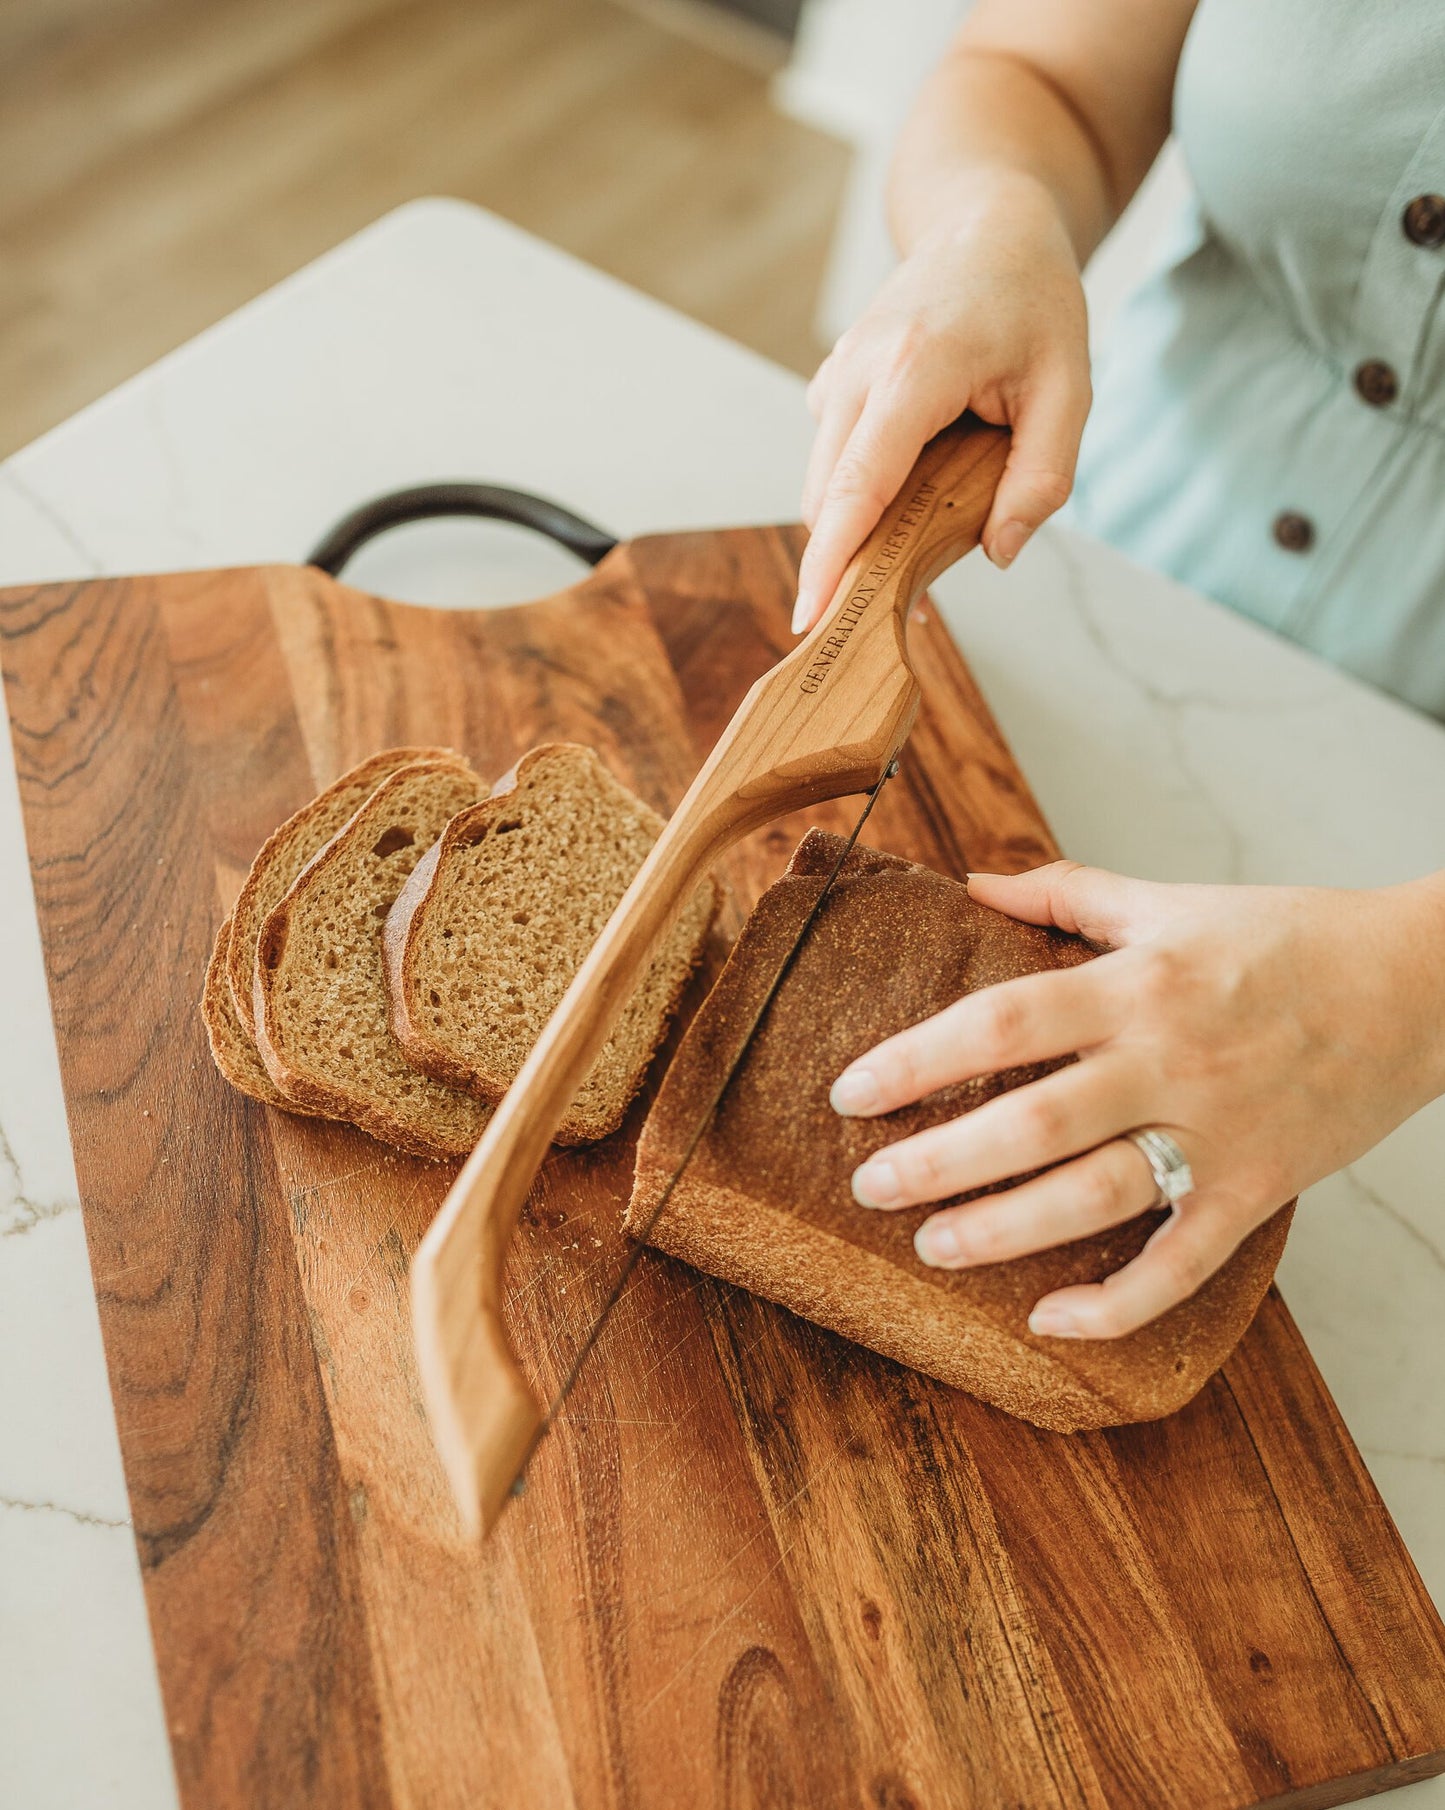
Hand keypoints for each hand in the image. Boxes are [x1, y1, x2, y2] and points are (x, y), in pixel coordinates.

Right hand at [793, 170, 1090, 634]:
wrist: (989, 224)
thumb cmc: (1034, 301)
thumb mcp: (1070, 388)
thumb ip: (1043, 478)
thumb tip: (1000, 553)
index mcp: (915, 369)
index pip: (858, 483)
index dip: (832, 558)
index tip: (810, 617)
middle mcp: (859, 370)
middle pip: (827, 496)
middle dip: (847, 559)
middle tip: (895, 605)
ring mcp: (838, 374)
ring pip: (823, 482)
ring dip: (859, 524)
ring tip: (927, 529)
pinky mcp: (833, 383)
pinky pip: (833, 459)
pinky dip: (861, 491)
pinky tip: (918, 480)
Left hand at [829, 862, 1444, 1336]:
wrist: (1421, 983)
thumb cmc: (1284, 935)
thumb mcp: (1168, 900)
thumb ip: (1065, 893)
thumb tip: (972, 886)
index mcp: (1135, 982)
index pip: (1000, 1023)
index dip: (916, 1060)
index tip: (850, 1091)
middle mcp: (1167, 1060)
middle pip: (1030, 1123)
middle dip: (936, 1161)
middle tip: (867, 1186)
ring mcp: (1215, 1132)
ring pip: (1092, 1198)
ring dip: (1001, 1230)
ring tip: (930, 1244)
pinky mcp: (1258, 1189)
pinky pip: (1181, 1263)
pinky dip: (1118, 1303)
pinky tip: (1050, 1320)